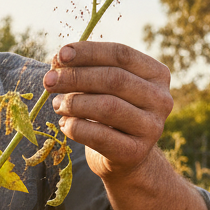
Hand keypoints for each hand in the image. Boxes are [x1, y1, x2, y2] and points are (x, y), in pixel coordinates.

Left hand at [43, 42, 173, 181]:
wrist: (125, 157)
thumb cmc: (110, 114)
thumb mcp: (102, 88)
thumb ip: (85, 70)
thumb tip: (57, 59)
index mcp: (157, 74)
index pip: (121, 54)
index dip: (88, 52)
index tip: (60, 54)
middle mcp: (161, 99)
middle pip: (114, 79)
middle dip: (76, 77)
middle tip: (49, 81)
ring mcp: (152, 128)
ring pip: (107, 107)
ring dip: (74, 103)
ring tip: (56, 104)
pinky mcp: (136, 152)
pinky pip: (99, 136)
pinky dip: (75, 127)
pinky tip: (64, 124)